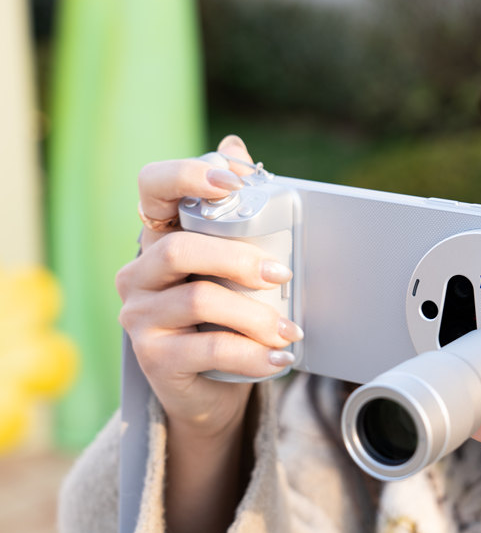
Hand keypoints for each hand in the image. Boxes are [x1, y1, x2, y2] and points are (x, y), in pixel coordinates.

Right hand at [115, 136, 302, 532]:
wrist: (209, 386)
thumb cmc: (224, 317)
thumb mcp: (229, 266)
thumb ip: (233, 213)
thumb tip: (233, 146)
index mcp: (158, 239)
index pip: (150, 189)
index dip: (186, 176)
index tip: (234, 183)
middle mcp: (138, 273)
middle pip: (180, 249)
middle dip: (239, 259)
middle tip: (282, 276)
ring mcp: (139, 316)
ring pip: (199, 299)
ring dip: (257, 315)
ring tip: (291, 330)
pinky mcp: (153, 358)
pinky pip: (208, 348)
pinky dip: (253, 352)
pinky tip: (281, 357)